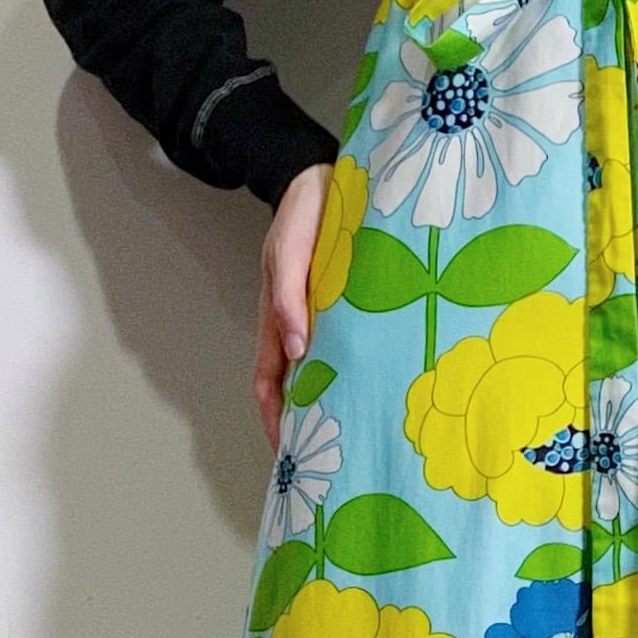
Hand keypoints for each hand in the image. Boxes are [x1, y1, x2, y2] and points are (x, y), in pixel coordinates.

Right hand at [254, 164, 331, 448]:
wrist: (320, 178)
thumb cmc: (304, 213)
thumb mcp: (290, 250)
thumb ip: (290, 296)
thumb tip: (296, 349)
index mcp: (277, 317)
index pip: (268, 381)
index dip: (273, 418)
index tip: (284, 449)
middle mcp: (297, 326)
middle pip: (293, 388)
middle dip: (301, 424)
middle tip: (323, 459)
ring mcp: (318, 319)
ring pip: (318, 373)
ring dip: (326, 403)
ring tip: (350, 435)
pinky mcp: (341, 309)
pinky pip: (341, 349)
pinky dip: (348, 373)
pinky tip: (369, 388)